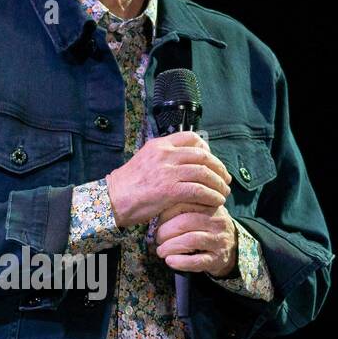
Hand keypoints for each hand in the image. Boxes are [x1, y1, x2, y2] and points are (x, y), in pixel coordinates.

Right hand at [107, 132, 230, 228]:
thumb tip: (183, 162)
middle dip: (218, 167)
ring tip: (223, 192)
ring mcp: (168, 171)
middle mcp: (165, 154)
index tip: (211, 160)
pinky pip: (199, 190)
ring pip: (204, 172)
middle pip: (202, 155)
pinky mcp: (170, 190)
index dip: (207, 148)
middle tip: (225, 178)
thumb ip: (164, 158)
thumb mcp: (145, 160)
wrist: (112, 199)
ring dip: (218, 183)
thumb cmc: (127, 185)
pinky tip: (215, 201)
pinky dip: (211, 195)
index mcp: (159, 144)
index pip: (191, 137)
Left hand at [150, 204, 238, 277]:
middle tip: (157, 238)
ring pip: (191, 240)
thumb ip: (182, 208)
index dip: (166, 213)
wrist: (231, 248)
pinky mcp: (217, 259)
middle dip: (165, 231)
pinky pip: (197, 261)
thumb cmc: (206, 228)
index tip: (157, 222)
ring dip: (170, 246)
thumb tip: (155, 211)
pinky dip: (180, 262)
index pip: (184, 203)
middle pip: (186, 222)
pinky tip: (170, 261)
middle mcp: (217, 221)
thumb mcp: (200, 212)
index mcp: (210, 205)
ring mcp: (219, 240)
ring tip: (161, 251)